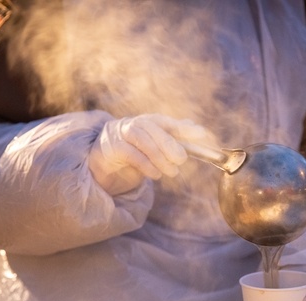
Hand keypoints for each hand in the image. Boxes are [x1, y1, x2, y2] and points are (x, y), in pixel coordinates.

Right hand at [88, 114, 211, 194]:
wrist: (104, 163)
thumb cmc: (135, 153)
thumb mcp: (156, 147)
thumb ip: (174, 138)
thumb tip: (198, 130)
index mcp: (148, 122)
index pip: (168, 122)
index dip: (184, 128)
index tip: (202, 134)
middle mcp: (134, 124)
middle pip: (154, 128)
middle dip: (170, 144)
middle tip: (182, 159)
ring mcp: (121, 134)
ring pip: (142, 140)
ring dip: (159, 157)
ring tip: (172, 172)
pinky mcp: (111, 148)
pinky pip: (130, 153)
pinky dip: (145, 164)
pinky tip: (156, 174)